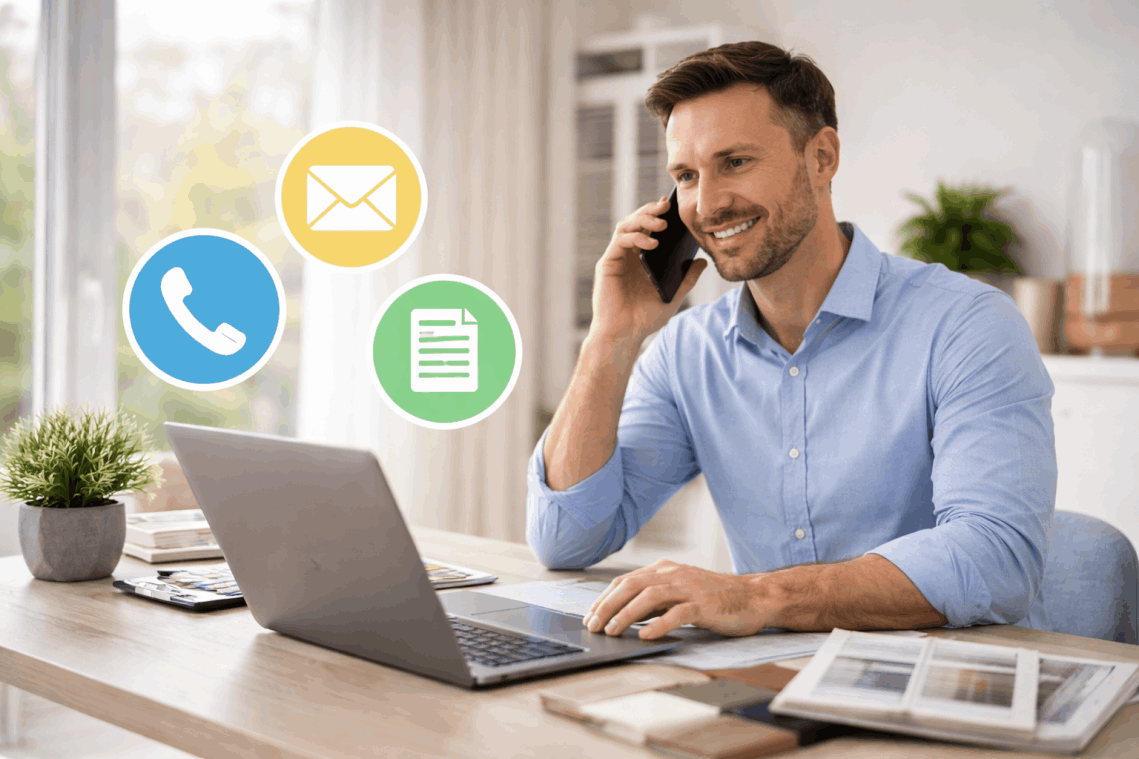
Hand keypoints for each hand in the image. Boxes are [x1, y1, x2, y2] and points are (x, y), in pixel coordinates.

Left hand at [583, 559, 768, 639]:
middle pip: (631, 585)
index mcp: (664, 569)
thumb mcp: (678, 594)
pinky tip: (645, 636)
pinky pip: (677, 613)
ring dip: (626, 615)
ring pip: (650, 596)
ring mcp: (689, 588)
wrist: (753, 597)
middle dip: (607, 606)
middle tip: (593, 625)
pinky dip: (659, 625)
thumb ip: (654, 601)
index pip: (625, 581)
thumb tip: (624, 616)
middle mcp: (673, 574)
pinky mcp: (704, 605)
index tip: (590, 616)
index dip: (604, 598)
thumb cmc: (714, 599)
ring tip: (612, 631)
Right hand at [590, 196, 707, 345]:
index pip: (648, 228)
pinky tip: (651, 243)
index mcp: (641, 259)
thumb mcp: (673, 296)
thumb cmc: (644, 319)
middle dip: (650, 211)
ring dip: (643, 219)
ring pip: (625, 226)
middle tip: (667, 206)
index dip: (657, 214)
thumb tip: (702, 261)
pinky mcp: (607, 264)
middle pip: (635, 222)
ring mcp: (616, 258)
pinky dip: (635, 237)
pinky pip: (619, 241)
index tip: (671, 205)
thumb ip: (687, 279)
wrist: (624, 335)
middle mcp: (627, 255)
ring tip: (662, 223)